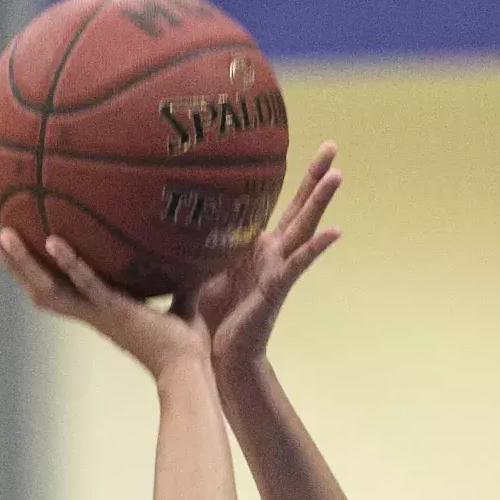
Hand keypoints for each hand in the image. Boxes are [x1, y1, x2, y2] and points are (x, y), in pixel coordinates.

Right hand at [0, 229, 209, 378]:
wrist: (188, 370)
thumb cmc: (184, 346)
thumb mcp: (179, 306)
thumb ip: (177, 285)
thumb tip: (195, 260)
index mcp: (100, 312)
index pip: (60, 291)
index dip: (38, 274)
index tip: (22, 251)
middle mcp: (91, 314)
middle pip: (41, 289)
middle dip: (18, 265)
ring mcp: (99, 313)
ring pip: (50, 288)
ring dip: (25, 262)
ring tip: (5, 235)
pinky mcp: (115, 310)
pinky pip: (87, 284)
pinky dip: (69, 262)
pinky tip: (52, 240)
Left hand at [197, 141, 342, 377]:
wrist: (217, 354)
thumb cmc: (207, 314)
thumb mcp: (196, 267)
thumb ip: (192, 242)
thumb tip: (160, 215)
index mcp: (254, 246)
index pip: (274, 204)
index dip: (284, 177)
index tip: (291, 149)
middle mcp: (271, 253)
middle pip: (298, 207)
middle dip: (314, 177)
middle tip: (332, 145)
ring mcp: (277, 269)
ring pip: (303, 228)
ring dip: (320, 202)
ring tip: (339, 174)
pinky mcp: (277, 288)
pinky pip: (299, 264)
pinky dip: (317, 248)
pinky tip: (335, 231)